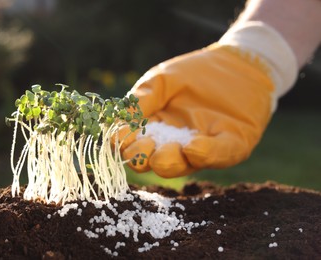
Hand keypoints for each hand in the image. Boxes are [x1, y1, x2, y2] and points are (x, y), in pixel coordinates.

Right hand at [120, 43, 274, 177]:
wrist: (237, 61)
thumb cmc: (195, 71)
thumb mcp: (162, 80)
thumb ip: (142, 98)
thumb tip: (117, 120)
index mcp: (156, 129)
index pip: (133, 145)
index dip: (123, 145)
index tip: (119, 136)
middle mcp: (176, 144)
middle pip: (154, 162)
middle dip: (144, 159)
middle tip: (144, 145)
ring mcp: (204, 147)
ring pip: (183, 166)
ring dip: (170, 162)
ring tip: (166, 151)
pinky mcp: (233, 144)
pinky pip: (220, 155)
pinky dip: (205, 154)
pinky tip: (192, 148)